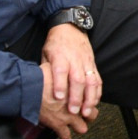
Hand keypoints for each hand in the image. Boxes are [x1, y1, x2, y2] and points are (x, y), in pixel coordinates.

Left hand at [39, 23, 101, 138]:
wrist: (70, 27)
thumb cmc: (56, 43)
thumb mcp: (45, 53)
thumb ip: (45, 70)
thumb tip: (39, 88)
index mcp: (60, 56)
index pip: (60, 71)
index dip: (60, 85)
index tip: (59, 98)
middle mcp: (75, 60)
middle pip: (78, 79)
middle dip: (77, 97)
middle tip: (74, 111)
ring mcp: (86, 62)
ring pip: (91, 81)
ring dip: (90, 97)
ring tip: (87, 111)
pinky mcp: (93, 64)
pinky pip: (98, 79)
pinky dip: (97, 92)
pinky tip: (94, 102)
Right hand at [39, 62, 90, 138]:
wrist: (31, 90)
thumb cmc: (42, 78)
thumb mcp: (56, 69)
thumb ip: (62, 72)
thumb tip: (60, 68)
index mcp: (78, 91)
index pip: (91, 98)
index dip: (89, 101)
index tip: (86, 101)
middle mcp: (76, 104)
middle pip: (91, 114)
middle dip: (88, 116)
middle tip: (85, 115)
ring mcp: (68, 116)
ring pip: (82, 128)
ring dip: (80, 128)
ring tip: (78, 127)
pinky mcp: (58, 125)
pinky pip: (65, 136)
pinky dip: (65, 137)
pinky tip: (65, 137)